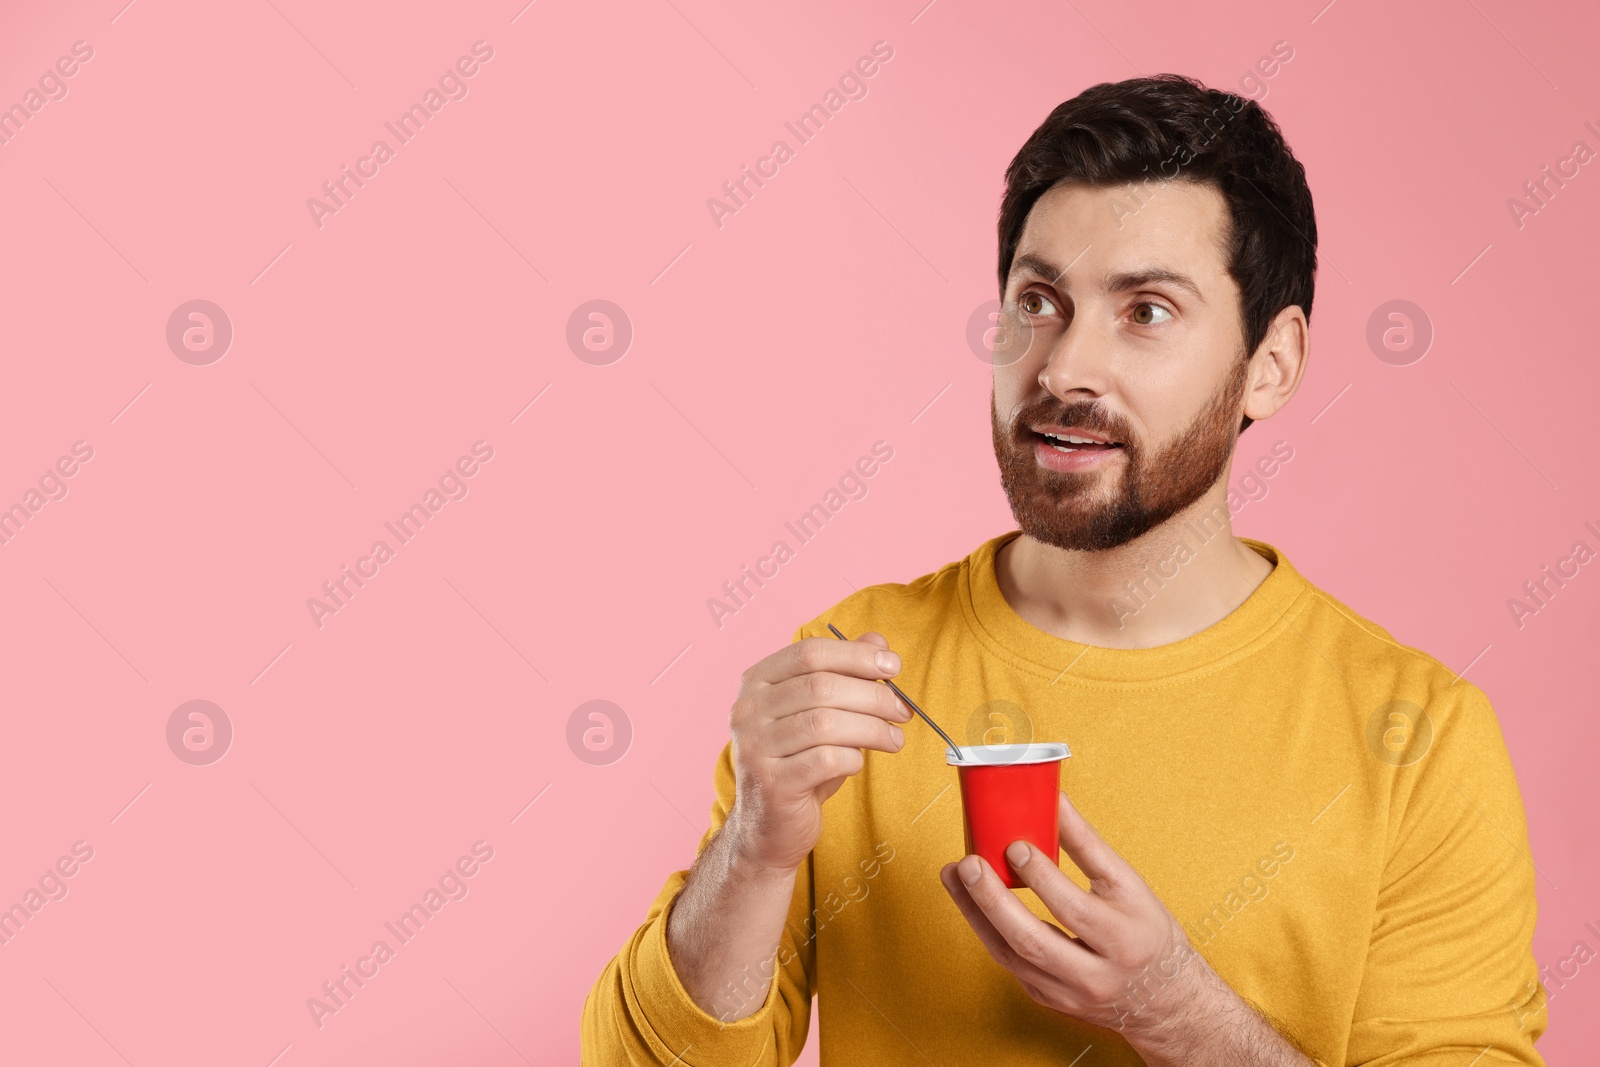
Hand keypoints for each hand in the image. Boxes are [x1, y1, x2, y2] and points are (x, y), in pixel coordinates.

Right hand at [726, 633, 912, 873]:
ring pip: (826, 723)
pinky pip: (826, 760)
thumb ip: (846, 674)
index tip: (893, 667)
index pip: (809, 653)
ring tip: (894, 739)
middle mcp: (748, 711)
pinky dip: (853, 758)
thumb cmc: (799, 763)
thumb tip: (878, 642)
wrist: (768, 827)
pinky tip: (859, 762)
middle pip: (821, 687)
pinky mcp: (772, 784)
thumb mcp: (821, 714)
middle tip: (903, 710)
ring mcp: (755, 748)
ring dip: (871, 729)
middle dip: (873, 696)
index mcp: (757, 682)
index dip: (856, 655)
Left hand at [939, 792, 1212, 1040]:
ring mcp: (1068, 993)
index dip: (1041, 876)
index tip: (1015, 844)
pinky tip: (971, 901)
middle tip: (968, 864)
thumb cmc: (1146, 933)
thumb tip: (1055, 801)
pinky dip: (987, 930)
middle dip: (993, 899)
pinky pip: (1009, 963)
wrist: (1164, 999)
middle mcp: (1095, 974)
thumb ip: (1088, 846)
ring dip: (976, 913)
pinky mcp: (1049, 999)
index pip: (1074, 908)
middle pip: (1033, 940)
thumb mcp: (1129, 886)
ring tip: (956, 876)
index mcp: (1123, 939)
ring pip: (1011, 956)